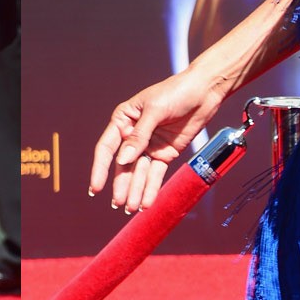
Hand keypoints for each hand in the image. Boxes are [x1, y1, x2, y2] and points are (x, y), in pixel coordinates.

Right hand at [90, 67, 232, 215]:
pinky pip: (156, 173)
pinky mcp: (166, 153)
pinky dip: (151, 188)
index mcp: (124, 119)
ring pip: (139, 172)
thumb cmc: (176, 92)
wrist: (204, 92)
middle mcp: (133, 134)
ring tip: (131, 208)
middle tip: (118, 204)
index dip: (100, 168)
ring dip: (135, 190)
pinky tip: (146, 202)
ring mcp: (149, 146)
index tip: (95, 188)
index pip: (107, 147)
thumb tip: (123, 160)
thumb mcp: (155, 110)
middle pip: (123, 165)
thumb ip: (139, 136)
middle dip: (121, 184)